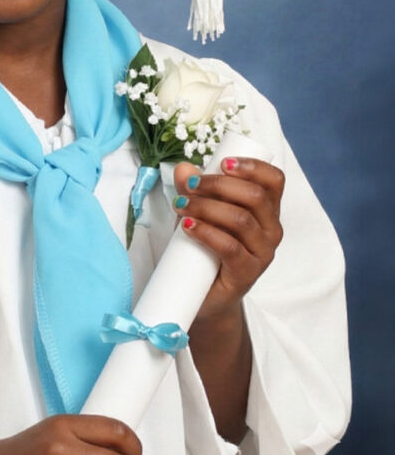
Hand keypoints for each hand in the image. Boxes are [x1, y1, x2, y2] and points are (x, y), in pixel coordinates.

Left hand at [173, 156, 284, 321]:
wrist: (205, 292)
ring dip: (206, 207)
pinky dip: (206, 232)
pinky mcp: (248, 273)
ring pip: (241, 220)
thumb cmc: (206, 244)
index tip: (223, 162)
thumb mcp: (199, 209)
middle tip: (190, 186)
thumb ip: (192, 187)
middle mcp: (271, 229)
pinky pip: (231, 248)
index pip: (274, 180)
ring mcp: (262, 253)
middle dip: (218, 185)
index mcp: (266, 209)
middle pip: (255, 196)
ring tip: (181, 206)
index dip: (252, 166)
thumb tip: (184, 168)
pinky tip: (188, 226)